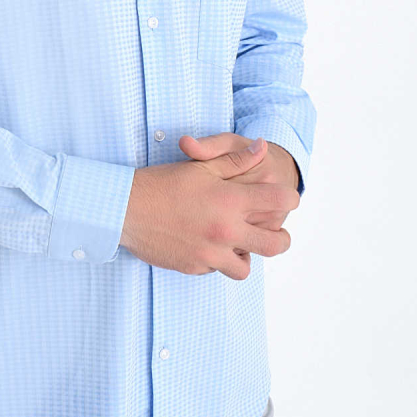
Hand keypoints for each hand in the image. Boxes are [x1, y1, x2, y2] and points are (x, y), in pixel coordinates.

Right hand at [119, 137, 297, 278]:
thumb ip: (236, 160)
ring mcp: (210, 253)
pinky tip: (203, 243)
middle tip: (277, 234)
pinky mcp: (194, 267)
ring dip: (245, 255)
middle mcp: (226, 230)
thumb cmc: (163, 183)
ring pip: (246, 267)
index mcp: (230, 201)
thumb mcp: (201, 166)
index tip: (286, 199)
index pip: (279, 201)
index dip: (289, 198)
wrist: (127, 209)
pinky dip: (215, 259)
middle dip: (282, 239)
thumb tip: (262, 147)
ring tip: (236, 242)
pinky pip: (216, 269)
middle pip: (275, 244)